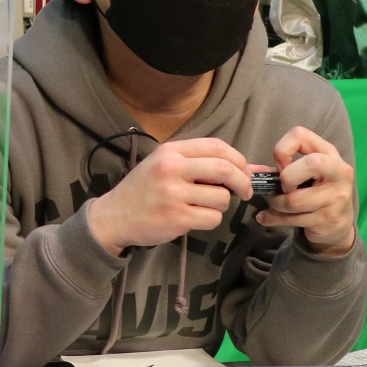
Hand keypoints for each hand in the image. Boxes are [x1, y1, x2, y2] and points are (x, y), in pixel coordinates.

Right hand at [87, 138, 253, 256]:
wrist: (113, 216)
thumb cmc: (143, 190)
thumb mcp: (165, 166)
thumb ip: (202, 164)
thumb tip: (254, 170)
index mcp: (170, 151)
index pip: (218, 147)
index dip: (239, 159)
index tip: (244, 172)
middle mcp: (171, 168)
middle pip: (225, 169)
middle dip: (243, 182)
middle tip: (244, 192)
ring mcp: (173, 193)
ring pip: (221, 198)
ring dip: (220, 205)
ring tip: (201, 206)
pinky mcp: (176, 217)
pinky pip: (212, 218)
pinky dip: (209, 220)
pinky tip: (192, 218)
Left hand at [256, 126, 356, 256]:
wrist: (337, 224)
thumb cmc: (313, 192)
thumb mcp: (299, 175)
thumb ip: (275, 170)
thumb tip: (247, 170)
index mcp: (328, 153)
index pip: (300, 135)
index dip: (282, 150)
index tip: (280, 166)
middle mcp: (339, 171)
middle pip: (312, 163)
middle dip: (287, 178)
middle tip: (284, 188)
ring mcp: (338, 196)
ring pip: (295, 200)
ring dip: (277, 204)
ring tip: (276, 204)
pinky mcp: (331, 218)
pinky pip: (293, 219)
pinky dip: (273, 218)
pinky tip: (265, 218)